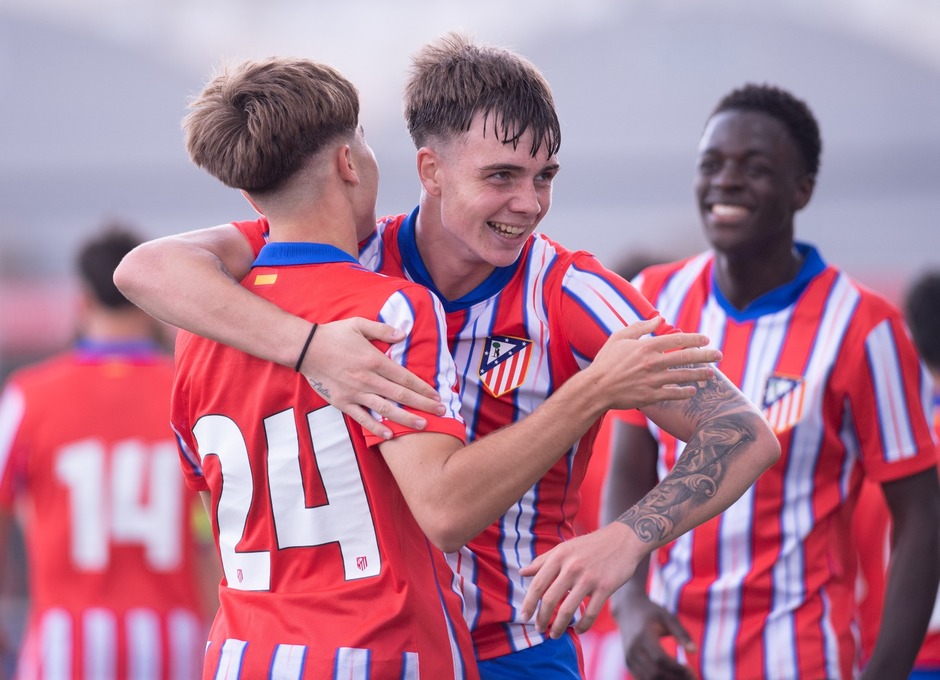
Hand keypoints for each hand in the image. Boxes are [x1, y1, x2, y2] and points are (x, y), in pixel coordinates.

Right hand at [300, 318, 445, 438]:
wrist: (305, 349)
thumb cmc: (333, 334)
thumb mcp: (359, 324)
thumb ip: (383, 329)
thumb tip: (403, 334)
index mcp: (374, 360)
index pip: (404, 376)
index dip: (423, 387)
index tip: (436, 395)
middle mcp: (367, 379)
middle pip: (400, 394)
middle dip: (423, 404)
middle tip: (441, 412)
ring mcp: (355, 392)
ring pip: (385, 408)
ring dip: (405, 418)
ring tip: (423, 425)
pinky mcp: (342, 402)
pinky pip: (361, 418)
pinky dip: (375, 427)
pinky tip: (389, 434)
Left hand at [519, 523, 641, 638]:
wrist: (623, 540)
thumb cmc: (590, 545)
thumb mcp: (564, 548)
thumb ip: (543, 561)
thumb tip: (522, 573)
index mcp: (559, 556)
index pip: (538, 584)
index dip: (529, 603)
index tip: (524, 616)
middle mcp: (572, 567)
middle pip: (550, 600)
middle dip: (542, 619)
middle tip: (539, 629)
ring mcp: (589, 578)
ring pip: (568, 610)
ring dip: (559, 627)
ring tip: (555, 634)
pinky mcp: (605, 587)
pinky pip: (591, 613)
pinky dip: (583, 626)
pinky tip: (579, 630)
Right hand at [584, 318, 721, 410]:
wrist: (596, 388)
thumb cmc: (606, 361)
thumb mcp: (619, 337)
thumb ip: (640, 327)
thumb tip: (658, 318)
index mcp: (646, 347)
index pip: (677, 340)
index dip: (694, 339)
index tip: (706, 339)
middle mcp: (652, 363)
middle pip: (686, 357)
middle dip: (705, 355)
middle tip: (719, 354)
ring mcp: (653, 380)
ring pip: (683, 376)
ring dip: (700, 374)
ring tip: (711, 373)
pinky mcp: (651, 396)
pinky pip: (673, 394)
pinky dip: (685, 392)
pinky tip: (693, 390)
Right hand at [618, 596, 695, 679]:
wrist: (628, 610)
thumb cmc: (652, 613)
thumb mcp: (668, 617)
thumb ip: (681, 633)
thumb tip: (694, 651)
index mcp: (642, 636)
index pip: (660, 659)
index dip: (676, 668)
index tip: (691, 670)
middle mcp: (633, 649)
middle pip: (654, 672)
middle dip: (675, 678)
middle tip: (691, 677)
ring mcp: (629, 658)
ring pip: (648, 679)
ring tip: (683, 679)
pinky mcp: (628, 663)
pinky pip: (643, 679)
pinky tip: (672, 677)